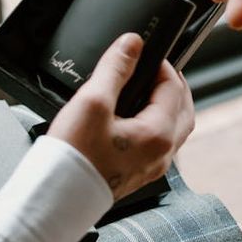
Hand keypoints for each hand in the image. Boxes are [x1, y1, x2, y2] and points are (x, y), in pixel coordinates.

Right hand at [48, 33, 193, 200]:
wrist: (57, 197)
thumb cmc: (73, 156)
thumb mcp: (93, 101)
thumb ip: (116, 68)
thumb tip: (132, 43)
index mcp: (158, 134)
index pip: (173, 88)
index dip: (162, 65)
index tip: (144, 52)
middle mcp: (162, 154)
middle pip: (184, 110)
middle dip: (173, 85)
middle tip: (155, 68)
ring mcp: (152, 167)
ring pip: (175, 129)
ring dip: (168, 105)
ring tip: (147, 89)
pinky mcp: (138, 174)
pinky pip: (159, 144)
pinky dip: (156, 124)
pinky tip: (135, 117)